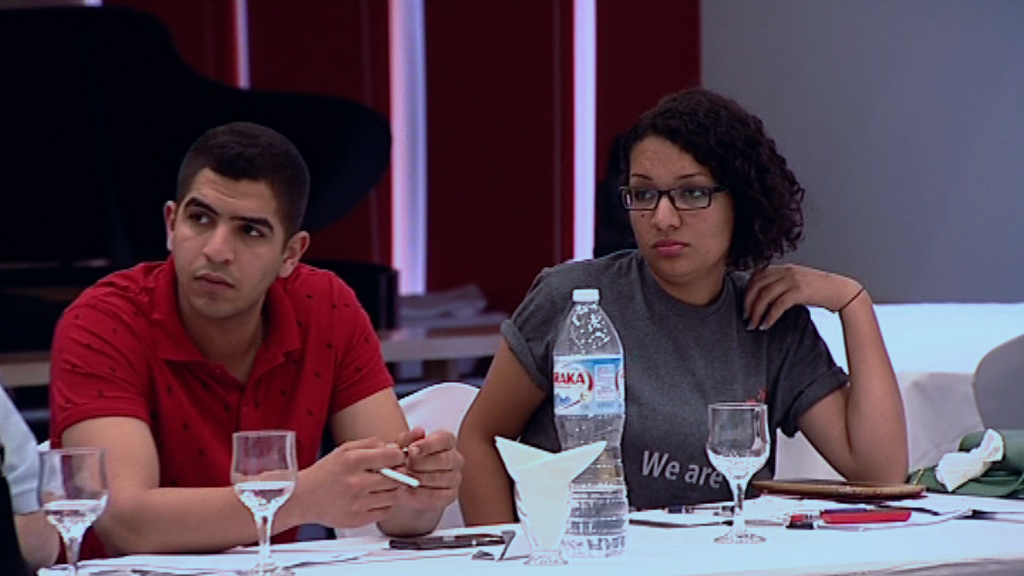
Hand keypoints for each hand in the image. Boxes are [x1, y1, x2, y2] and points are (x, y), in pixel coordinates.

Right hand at [296, 437, 406, 528]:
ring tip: (378, 487)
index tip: (395, 459)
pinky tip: (372, 500)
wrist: (303, 498)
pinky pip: (385, 512)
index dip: (398, 457)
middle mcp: (356, 482)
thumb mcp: (344, 450)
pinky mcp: (357, 520)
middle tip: (388, 474)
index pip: (392, 457)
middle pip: (396, 478)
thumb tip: (394, 449)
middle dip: (396, 475)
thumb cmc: (325, 473)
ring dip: (390, 491)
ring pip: (393, 496)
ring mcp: (357, 503)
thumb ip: (371, 444)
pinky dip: (383, 506)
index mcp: (353, 461)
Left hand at [394, 427, 463, 512]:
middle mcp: (454, 459)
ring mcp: (455, 478)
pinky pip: (437, 496)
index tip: (411, 449)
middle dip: (420, 463)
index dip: (428, 444)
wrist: (403, 486)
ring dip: (417, 479)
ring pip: (439, 478)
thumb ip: (408, 438)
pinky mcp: (450, 495)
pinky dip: (419, 494)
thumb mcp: (401, 447)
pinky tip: (408, 490)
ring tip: (401, 479)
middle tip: (404, 466)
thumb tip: (419, 431)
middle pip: (443, 459)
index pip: (444, 439)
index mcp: (446, 441)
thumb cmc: (405, 461)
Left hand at [744, 264, 862, 329]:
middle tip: (746, 318)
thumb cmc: (819, 289)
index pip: (757, 276)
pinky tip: (766, 325)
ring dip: (756, 312)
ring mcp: (793, 280)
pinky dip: (769, 317)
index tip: (745, 306)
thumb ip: (781, 284)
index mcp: (784, 267)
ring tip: (753, 325)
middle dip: (748, 303)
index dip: (747, 292)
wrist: (841, 290)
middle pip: (757, 285)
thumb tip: (763, 296)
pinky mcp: (799, 291)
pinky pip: (778, 305)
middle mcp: (786, 271)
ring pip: (765, 295)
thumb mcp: (797, 281)